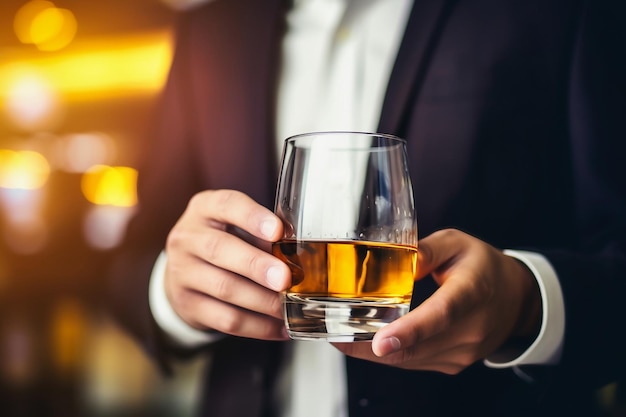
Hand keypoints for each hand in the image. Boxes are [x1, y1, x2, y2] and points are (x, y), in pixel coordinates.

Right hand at [163, 189, 290, 339]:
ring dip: (261, 301)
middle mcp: (188, 237)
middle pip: (219, 249)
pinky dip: (257, 326)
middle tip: (284, 278)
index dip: (252, 217)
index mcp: (205, 209)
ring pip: (223, 288)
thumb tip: (299, 255)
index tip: (277, 231)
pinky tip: (279, 328)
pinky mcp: (187, 305)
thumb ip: (264, 235)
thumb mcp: (237, 226)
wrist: (183, 272)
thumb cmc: (224, 242)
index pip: (226, 205)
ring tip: (287, 307)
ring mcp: (182, 272)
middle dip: (256, 265)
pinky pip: (225, 319)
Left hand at [333, 228, 541, 373]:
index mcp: (471, 292)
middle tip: (333, 335)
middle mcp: (470, 330)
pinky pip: (415, 362)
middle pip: (416, 347)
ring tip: (341, 335)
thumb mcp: (457, 243)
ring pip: (410, 360)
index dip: (409, 331)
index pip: (440, 316)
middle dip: (369, 346)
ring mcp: (463, 352)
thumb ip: (426, 250)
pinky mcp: (453, 364)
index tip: (380, 343)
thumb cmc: (482, 266)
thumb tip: (394, 260)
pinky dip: (389, 353)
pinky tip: (367, 340)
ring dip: (374, 352)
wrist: (516, 299)